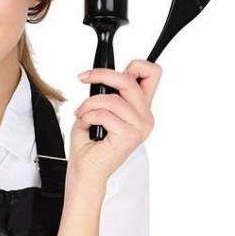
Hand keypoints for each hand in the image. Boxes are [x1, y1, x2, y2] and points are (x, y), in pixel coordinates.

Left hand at [68, 60, 161, 185]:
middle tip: (84, 78)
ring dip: (89, 103)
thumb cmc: (90, 144)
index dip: (135, 64)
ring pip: (112, 99)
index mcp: (141, 109)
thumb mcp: (99, 109)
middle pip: (130, 80)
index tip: (112, 70)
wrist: (86, 171)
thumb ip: (109, 93)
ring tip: (81, 114)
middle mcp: (145, 117)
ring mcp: (140, 127)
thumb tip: (102, 76)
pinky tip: (85, 125)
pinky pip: (105, 114)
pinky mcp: (129, 136)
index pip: (152, 74)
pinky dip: (88, 116)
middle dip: (102, 75)